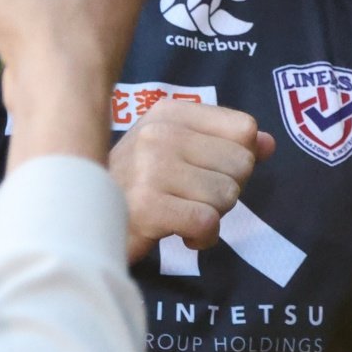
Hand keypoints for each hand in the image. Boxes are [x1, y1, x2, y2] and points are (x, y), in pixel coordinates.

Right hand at [110, 102, 275, 262]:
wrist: (83, 220)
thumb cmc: (138, 186)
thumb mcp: (179, 152)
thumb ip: (226, 143)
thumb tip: (269, 143)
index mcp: (169, 113)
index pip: (244, 130)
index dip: (236, 160)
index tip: (206, 172)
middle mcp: (158, 133)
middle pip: (241, 164)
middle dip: (225, 191)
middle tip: (190, 198)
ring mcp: (150, 168)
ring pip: (227, 196)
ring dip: (211, 216)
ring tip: (180, 214)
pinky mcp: (147, 206)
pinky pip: (208, 223)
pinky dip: (202, 238)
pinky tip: (181, 234)